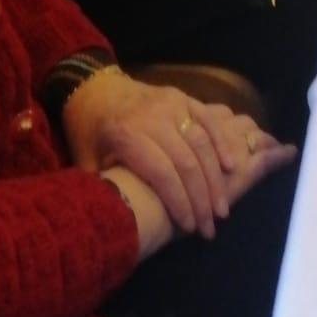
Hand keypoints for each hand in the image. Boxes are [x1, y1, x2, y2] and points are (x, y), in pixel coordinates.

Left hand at [101, 111, 295, 260]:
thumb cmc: (89, 131)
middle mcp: (152, 117)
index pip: (162, 173)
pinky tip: (231, 168)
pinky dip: (221, 143)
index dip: (179, 203)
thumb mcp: (86, 162)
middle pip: (186, 162)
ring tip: (221, 210)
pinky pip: (208, 120)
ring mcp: (170, 103)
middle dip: (201, 200)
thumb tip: (119, 224)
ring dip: (215, 179)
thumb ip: (105, 187)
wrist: (93, 87)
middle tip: (210, 228)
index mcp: (126, 135)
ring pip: (202, 143)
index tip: (189, 228)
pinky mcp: (182, 96)